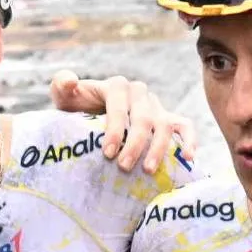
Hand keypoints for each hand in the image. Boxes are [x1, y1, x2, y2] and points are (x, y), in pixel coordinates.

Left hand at [45, 72, 190, 178]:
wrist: (92, 118)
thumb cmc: (77, 110)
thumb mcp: (65, 97)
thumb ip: (62, 86)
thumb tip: (70, 82)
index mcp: (117, 86)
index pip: (119, 106)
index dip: (115, 129)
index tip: (107, 153)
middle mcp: (140, 93)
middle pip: (143, 118)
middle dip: (134, 143)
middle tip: (123, 166)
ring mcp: (156, 106)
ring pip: (164, 124)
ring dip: (158, 148)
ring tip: (147, 170)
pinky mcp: (168, 119)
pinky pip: (185, 126)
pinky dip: (189, 140)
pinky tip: (188, 157)